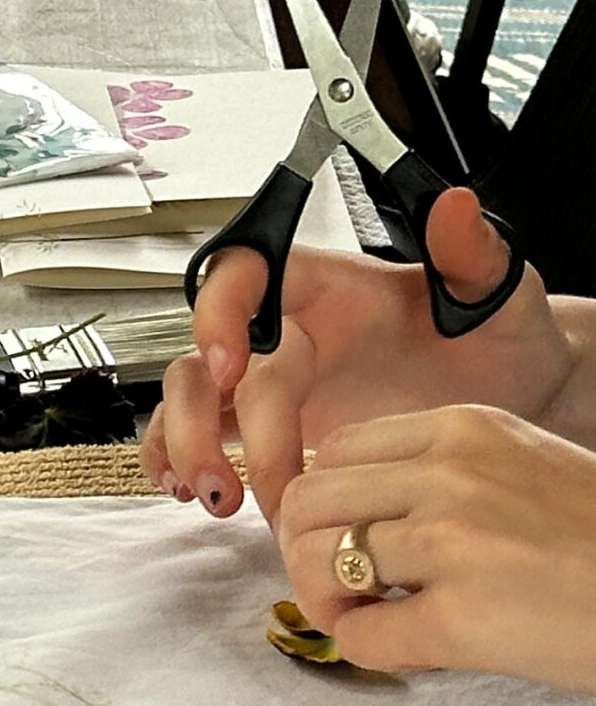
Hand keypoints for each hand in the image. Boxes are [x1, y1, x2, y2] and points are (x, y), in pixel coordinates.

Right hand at [143, 188, 578, 524]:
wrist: (520, 398)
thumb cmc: (502, 341)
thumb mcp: (502, 296)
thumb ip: (473, 253)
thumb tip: (455, 206)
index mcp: (326, 287)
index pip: (246, 274)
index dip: (220, 312)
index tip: (228, 366)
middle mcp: (286, 329)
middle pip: (204, 356)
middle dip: (203, 418)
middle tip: (229, 478)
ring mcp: (275, 380)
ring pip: (193, 397)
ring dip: (188, 445)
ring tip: (218, 499)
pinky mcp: (274, 425)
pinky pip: (206, 433)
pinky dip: (184, 459)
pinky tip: (194, 491)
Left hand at [274, 405, 595, 690]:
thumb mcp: (523, 468)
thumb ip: (441, 474)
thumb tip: (353, 510)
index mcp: (461, 430)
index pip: (334, 450)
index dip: (321, 499)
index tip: (336, 533)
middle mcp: (448, 475)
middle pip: (308, 500)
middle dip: (302, 547)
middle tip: (333, 583)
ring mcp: (454, 544)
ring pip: (318, 559)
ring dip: (323, 596)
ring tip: (362, 614)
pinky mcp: (466, 620)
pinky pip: (363, 635)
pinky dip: (359, 648)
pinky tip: (394, 651)